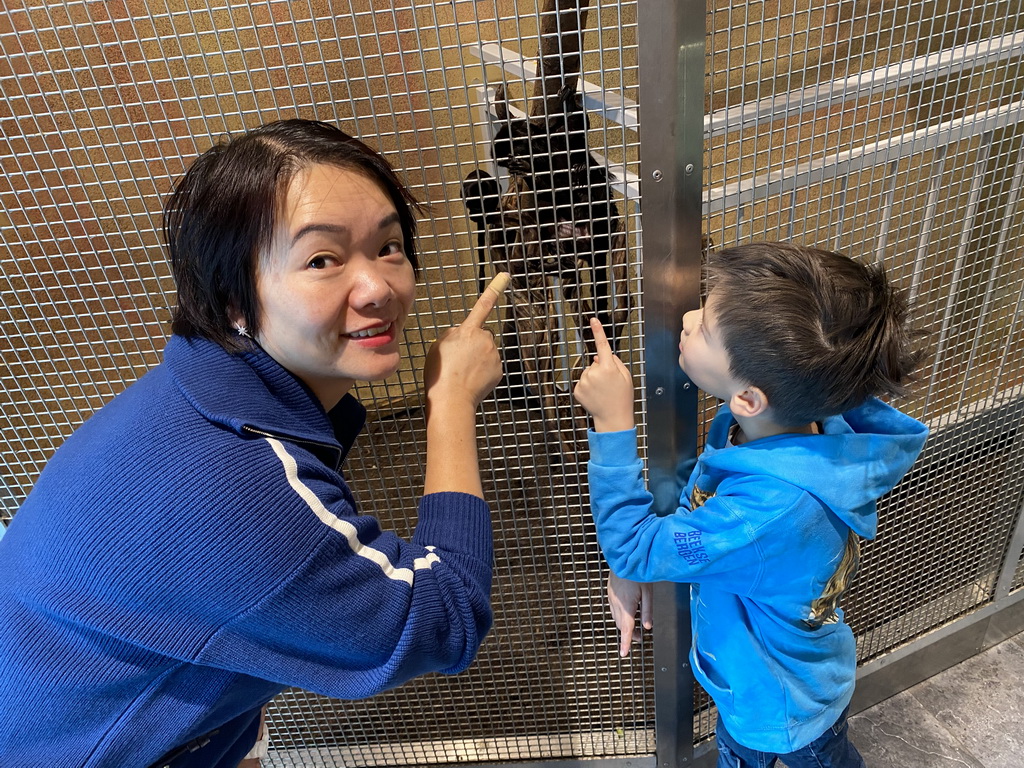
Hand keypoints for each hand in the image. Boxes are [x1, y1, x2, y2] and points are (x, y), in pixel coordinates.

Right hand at [424, 273, 507, 411]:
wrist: (452, 399)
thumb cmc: (440, 374)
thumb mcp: (437, 346)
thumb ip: (452, 334)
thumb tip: (462, 334)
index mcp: (468, 331)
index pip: (483, 306)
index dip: (495, 289)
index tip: (506, 276)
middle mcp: (485, 340)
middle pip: (482, 335)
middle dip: (474, 343)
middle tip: (458, 359)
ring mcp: (494, 355)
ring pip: (487, 351)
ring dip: (478, 357)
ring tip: (463, 371)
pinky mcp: (499, 369)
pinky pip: (491, 365)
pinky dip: (483, 370)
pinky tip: (472, 378)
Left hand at [573, 317, 634, 431]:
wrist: (613, 418)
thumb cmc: (622, 397)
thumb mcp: (626, 377)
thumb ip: (614, 362)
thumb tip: (598, 355)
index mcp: (608, 368)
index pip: (602, 345)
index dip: (598, 331)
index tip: (593, 320)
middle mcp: (594, 373)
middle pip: (595, 362)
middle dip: (601, 369)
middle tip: (610, 384)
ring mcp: (584, 382)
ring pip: (588, 372)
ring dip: (594, 379)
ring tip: (602, 391)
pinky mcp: (577, 390)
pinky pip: (582, 382)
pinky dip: (587, 387)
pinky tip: (595, 395)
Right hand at [608, 572, 652, 657]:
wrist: (624, 557)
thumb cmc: (638, 572)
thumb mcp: (648, 592)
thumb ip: (647, 611)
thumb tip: (647, 627)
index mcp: (627, 604)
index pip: (626, 629)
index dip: (626, 643)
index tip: (624, 654)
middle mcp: (616, 603)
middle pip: (621, 625)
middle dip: (629, 633)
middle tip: (639, 636)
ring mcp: (611, 598)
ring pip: (616, 618)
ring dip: (624, 625)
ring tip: (635, 626)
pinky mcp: (609, 593)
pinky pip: (613, 609)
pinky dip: (620, 616)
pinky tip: (627, 613)